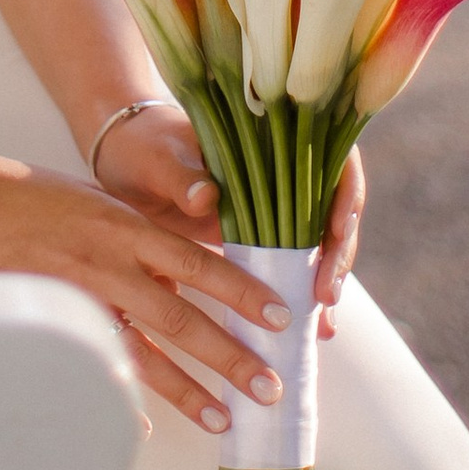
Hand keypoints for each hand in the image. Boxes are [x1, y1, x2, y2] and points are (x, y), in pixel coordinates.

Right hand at [0, 149, 297, 437]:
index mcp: (122, 224)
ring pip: (146, 354)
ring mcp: (76, 299)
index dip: (241, 290)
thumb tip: (180, 258)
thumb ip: (134, 231)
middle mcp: (106, 263)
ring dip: (190, 390)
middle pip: (182, 317)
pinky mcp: (50, 323)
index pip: (197, 261)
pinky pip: (95, 370)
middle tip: (270, 384)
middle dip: (231, 354)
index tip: (280, 315)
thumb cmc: (18, 194)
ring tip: (225, 419)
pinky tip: (142, 430)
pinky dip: (120, 402)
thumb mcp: (89, 199)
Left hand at [95, 105, 366, 343]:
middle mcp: (282, 172)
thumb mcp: (157, 159)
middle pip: (333, 209)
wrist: (123, 166)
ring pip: (320, 242)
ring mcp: (275, 208)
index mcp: (269, 139)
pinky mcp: (261, 239)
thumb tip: (205, 195)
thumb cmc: (142, 149)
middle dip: (338, 251)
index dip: (344, 194)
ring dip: (327, 278)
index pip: (331, 159)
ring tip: (324, 321)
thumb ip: (181, 175)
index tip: (335, 233)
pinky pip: (292, 266)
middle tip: (325, 293)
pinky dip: (303, 295)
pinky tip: (314, 330)